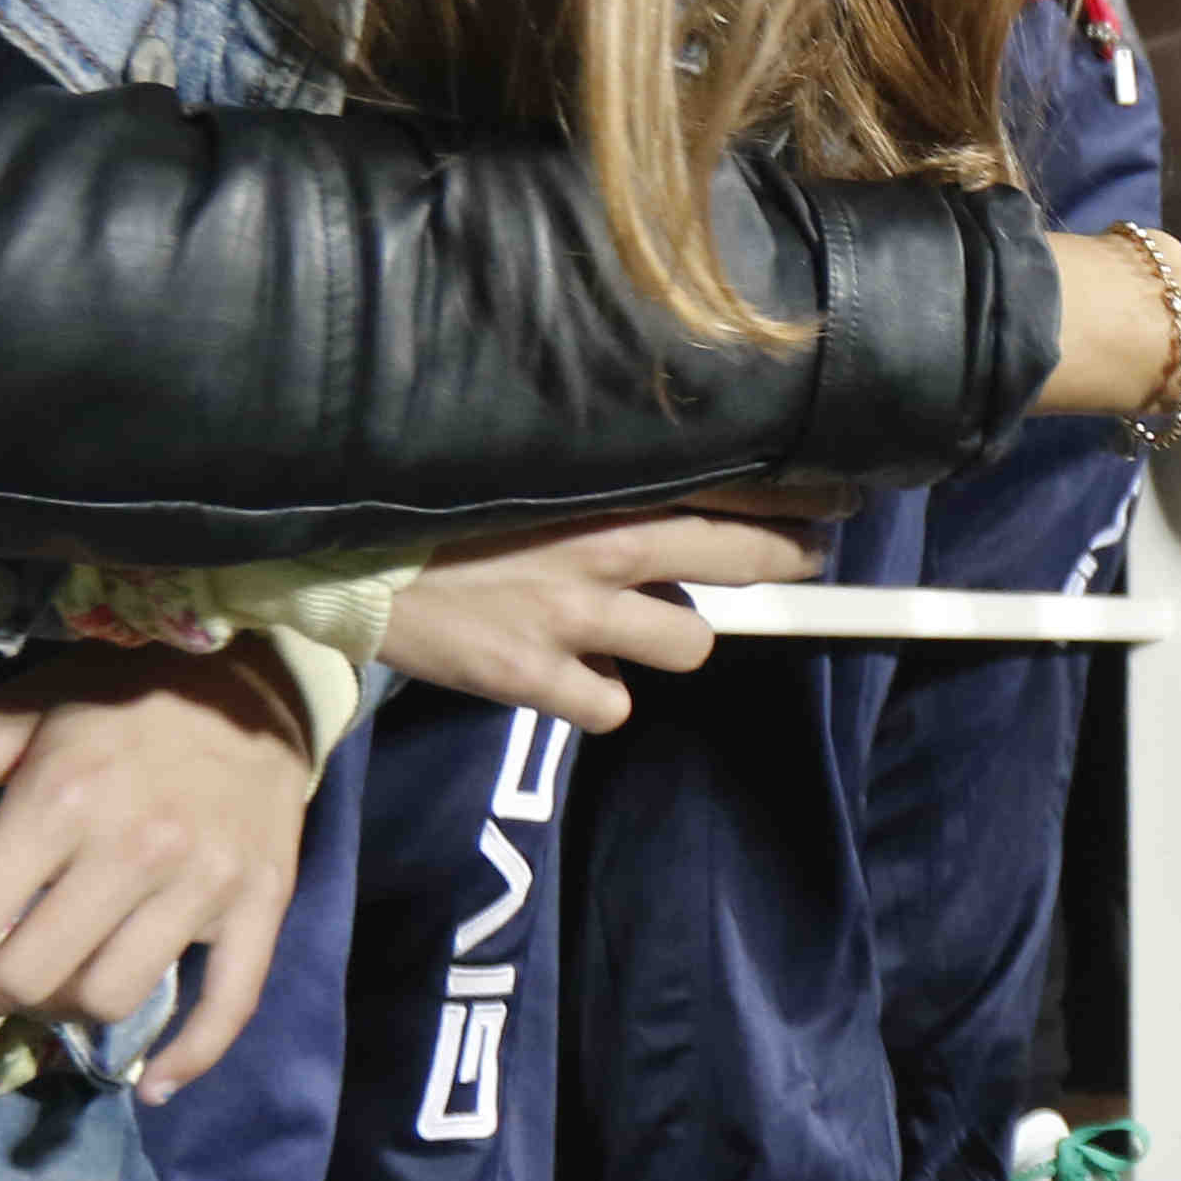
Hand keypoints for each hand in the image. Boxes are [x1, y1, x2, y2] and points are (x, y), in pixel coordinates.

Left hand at [0, 642, 319, 1098]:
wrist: (256, 679)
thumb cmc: (116, 696)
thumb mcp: (7, 714)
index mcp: (59, 803)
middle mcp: (133, 852)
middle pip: (27, 978)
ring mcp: (205, 884)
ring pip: (111, 998)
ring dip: (55, 1015)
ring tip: (32, 994)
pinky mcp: (261, 903)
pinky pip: (229, 1002)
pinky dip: (189, 1056)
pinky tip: (151, 1083)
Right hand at [377, 510, 831, 730]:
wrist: (340, 561)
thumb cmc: (429, 514)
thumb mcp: (516, 474)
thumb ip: (589, 484)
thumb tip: (656, 492)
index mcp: (597, 487)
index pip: (724, 483)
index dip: (794, 491)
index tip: (839, 493)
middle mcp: (602, 548)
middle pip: (738, 556)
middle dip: (785, 557)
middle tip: (807, 553)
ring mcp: (574, 617)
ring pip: (688, 645)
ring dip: (668, 640)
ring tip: (627, 627)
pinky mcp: (537, 678)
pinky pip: (612, 707)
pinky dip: (597, 697)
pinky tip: (565, 675)